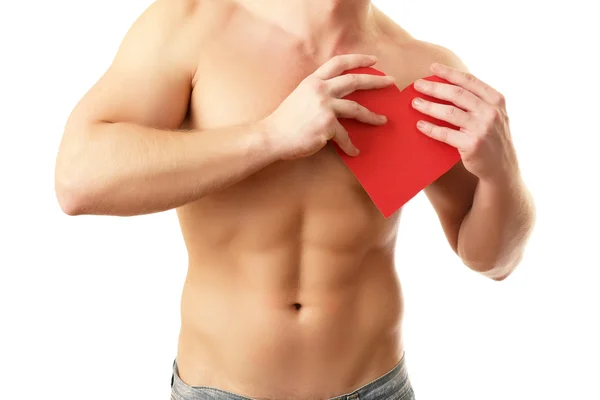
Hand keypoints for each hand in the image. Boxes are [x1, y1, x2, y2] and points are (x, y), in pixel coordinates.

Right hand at [263, 54, 394, 159]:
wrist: (272, 136)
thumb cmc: (284, 121)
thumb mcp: (300, 97)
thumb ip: (317, 92)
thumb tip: (336, 97)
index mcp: (313, 81)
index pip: (339, 63)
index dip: (358, 59)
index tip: (373, 61)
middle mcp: (321, 90)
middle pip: (354, 81)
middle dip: (375, 82)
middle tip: (390, 82)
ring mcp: (325, 107)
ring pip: (356, 109)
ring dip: (372, 116)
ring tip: (382, 120)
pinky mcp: (327, 125)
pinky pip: (345, 136)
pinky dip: (350, 146)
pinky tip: (354, 151)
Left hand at [412, 63, 518, 182]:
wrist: (501, 168)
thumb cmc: (492, 138)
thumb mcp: (493, 115)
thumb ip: (478, 101)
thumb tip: (448, 85)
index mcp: (496, 100)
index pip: (469, 81)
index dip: (449, 73)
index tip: (432, 67)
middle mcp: (491, 112)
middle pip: (456, 94)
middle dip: (434, 87)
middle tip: (417, 85)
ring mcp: (482, 129)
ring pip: (449, 112)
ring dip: (428, 106)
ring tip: (414, 103)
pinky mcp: (472, 145)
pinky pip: (445, 133)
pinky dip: (430, 128)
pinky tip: (420, 124)